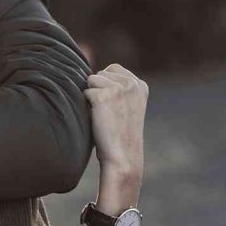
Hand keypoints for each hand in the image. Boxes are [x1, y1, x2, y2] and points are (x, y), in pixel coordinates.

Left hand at [84, 64, 147, 178]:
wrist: (122, 156)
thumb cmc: (120, 134)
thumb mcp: (127, 106)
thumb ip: (118, 87)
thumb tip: (93, 73)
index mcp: (140, 85)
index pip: (113, 69)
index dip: (105, 85)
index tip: (112, 105)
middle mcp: (131, 83)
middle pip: (100, 73)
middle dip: (98, 89)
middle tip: (107, 112)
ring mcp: (118, 88)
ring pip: (91, 81)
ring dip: (91, 97)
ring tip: (103, 115)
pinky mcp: (103, 96)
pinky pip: (84, 92)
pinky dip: (86, 105)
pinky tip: (98, 118)